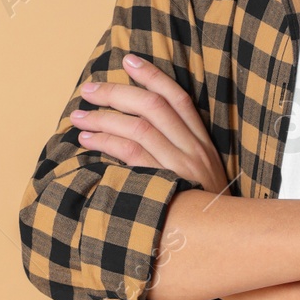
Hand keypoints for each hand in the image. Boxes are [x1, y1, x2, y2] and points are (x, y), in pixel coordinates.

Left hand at [70, 53, 229, 195]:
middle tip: (88, 90)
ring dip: (104, 118)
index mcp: (202, 142)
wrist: (221, 239)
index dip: (152, 75)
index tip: (127, 60)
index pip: (178, 97)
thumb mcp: (199, 173)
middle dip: (116, 93)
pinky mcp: (165, 185)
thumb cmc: (200, 206)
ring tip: (78, 118)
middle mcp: (194, 149)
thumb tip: (136, 125)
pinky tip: (88, 140)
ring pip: (139, 128)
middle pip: (153, 107)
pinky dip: (107, 143)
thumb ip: (177, 149)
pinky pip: (132, 156)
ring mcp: (180, 167)